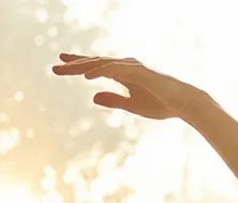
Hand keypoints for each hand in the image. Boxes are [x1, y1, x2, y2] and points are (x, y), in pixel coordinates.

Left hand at [50, 53, 206, 120]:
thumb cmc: (160, 104)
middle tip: (54, 67)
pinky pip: (115, 70)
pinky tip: (87, 76)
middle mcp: (125, 67)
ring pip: (102, 64)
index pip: (96, 67)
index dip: (78, 66)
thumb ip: (113, 100)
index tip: (61, 65)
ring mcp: (131, 68)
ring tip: (66, 70)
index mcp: (122, 74)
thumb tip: (93, 97)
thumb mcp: (131, 105)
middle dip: (74, 65)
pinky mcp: (138, 73)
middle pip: (94, 63)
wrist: (182, 104)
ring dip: (83, 66)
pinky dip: (101, 71)